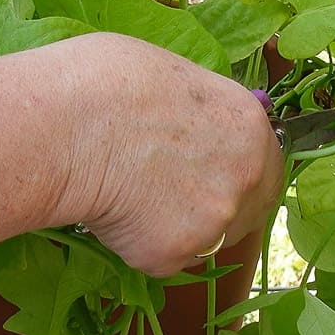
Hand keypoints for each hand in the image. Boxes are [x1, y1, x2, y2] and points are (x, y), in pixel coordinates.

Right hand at [57, 34, 283, 276]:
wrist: (66, 125)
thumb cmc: (108, 81)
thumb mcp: (174, 77)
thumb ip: (202, 113)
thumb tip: (196, 125)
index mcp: (249, 124)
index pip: (268, 163)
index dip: (239, 171)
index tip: (212, 173)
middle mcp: (247, 176)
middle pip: (248, 208)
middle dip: (216, 206)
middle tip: (170, 195)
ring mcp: (215, 220)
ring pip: (205, 238)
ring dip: (178, 227)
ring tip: (129, 195)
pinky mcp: (175, 254)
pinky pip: (162, 257)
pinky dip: (138, 242)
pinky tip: (111, 212)